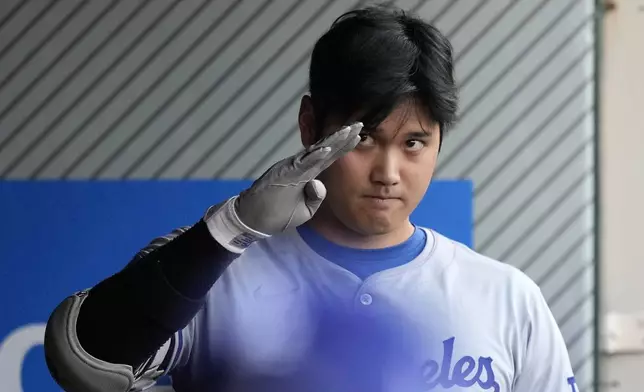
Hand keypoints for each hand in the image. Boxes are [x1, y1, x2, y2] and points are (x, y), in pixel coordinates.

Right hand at [237, 122, 362, 233]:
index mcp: (308, 175)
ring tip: (347, 131)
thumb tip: (321, 184)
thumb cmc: (276, 215)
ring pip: (315, 152)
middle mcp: (301, 167)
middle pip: (326, 149)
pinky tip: (326, 148)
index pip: (330, 158)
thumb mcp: (303, 211)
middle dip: (342, 137)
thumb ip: (315, 198)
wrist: (252, 220)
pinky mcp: (283, 173)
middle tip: (359, 124)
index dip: (344, 147)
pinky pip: (300, 164)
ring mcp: (292, 168)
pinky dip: (314, 156)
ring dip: (331, 142)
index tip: (359, 135)